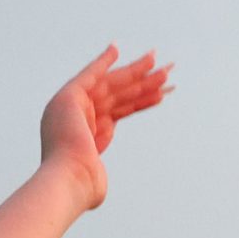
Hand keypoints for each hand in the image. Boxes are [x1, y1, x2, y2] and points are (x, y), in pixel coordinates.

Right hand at [39, 45, 172, 209]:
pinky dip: (103, 62)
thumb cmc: (85, 184)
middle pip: (118, 93)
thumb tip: (96, 187)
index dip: (140, 99)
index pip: (120, 110)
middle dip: (144, 81)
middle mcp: (79, 114)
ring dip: (139, 74)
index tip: (160, 91)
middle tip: (168, 69)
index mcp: (88, 131)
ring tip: (164, 67)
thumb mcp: (95, 174)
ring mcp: (74, 105)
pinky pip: (91, 74)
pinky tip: (117, 49)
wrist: (70, 179)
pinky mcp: (70, 96)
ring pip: (113, 84)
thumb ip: (96, 170)